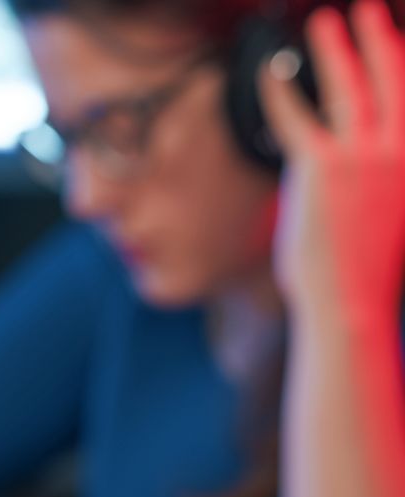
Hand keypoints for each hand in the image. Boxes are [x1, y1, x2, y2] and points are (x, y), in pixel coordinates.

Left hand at [259, 0, 404, 326]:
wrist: (351, 302)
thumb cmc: (368, 269)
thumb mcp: (394, 211)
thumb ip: (385, 176)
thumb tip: (370, 157)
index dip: (403, 59)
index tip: (397, 33)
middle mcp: (399, 149)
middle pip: (392, 76)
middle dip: (379, 36)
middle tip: (367, 9)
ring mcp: (362, 156)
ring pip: (347, 86)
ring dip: (335, 48)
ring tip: (324, 22)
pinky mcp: (322, 167)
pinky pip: (295, 115)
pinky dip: (281, 88)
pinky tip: (271, 69)